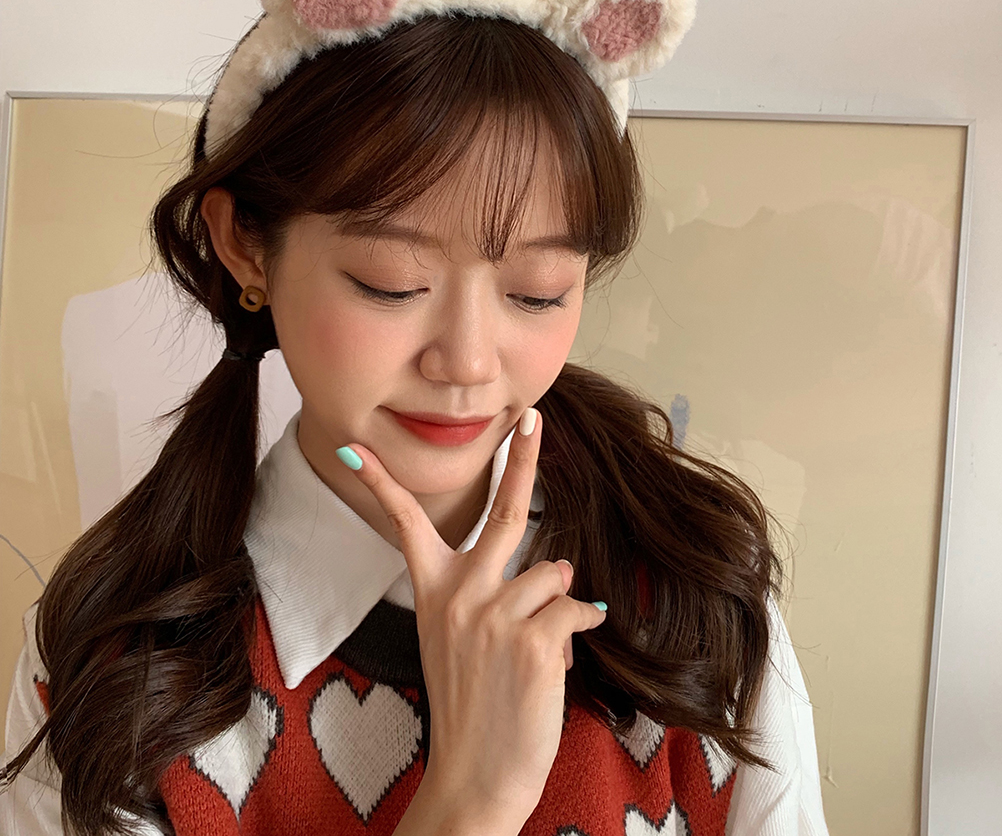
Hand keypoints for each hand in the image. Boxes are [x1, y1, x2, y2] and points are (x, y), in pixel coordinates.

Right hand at [337, 407, 607, 826]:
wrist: (476, 777)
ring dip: (556, 604)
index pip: (404, 523)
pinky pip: (577, 607)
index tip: (357, 449)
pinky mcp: (534, 637)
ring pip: (554, 572)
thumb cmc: (469, 705)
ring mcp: (496, 613)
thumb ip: (490, 594)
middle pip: (506, 510)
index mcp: (433, 590)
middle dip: (523, 458)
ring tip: (535, 646)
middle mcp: (460, 593)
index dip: (382, 482)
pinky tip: (558, 660)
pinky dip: (579, 627)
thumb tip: (558, 568)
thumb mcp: (454, 639)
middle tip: (533, 419)